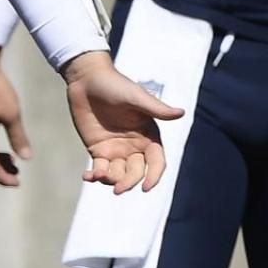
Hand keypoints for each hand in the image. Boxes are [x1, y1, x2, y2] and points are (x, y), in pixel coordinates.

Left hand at [62, 51, 184, 193]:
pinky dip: (95, 176)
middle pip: (137, 172)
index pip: (156, 161)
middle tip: (117, 188)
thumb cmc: (114, 84)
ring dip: (111, 180)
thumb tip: (181, 113)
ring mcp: (116, 150)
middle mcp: (135, 146)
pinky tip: (88, 175)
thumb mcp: (135, 96)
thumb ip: (156, 108)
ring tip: (98, 175)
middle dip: (129, 182)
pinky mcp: (98, 150)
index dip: (154, 176)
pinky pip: (100, 169)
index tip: (146, 187)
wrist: (86, 79)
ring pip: (118, 174)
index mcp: (149, 135)